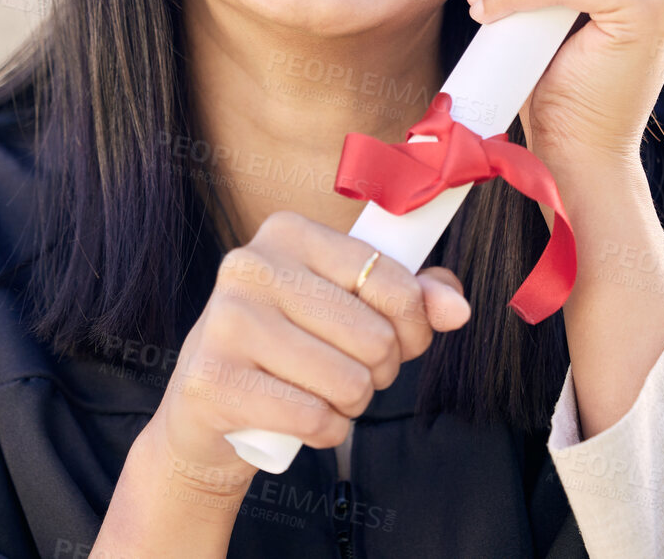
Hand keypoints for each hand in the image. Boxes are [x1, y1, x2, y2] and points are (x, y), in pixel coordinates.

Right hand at [146, 210, 470, 490]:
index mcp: (288, 232)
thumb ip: (409, 297)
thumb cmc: (290, 345)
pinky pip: (314, 418)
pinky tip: (302, 419)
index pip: (391, 279)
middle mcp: (251, 266)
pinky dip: (326, 431)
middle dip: (380, 371)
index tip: (400, 339)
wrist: (205, 405)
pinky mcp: (212, 380)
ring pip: (349, 382)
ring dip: (352, 404)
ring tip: (322, 393)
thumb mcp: (347, 306)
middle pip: (375, 338)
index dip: (415, 324)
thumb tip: (458, 308)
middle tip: (348, 372)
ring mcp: (226, 321)